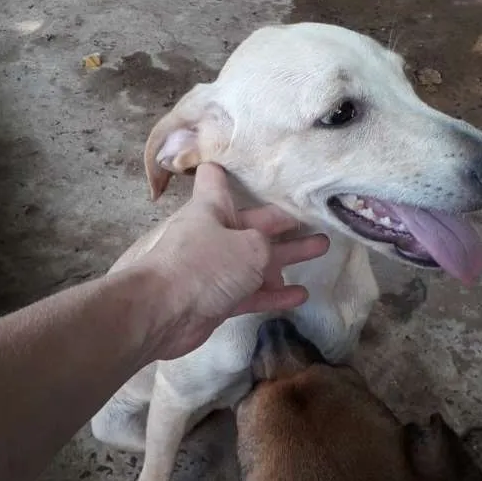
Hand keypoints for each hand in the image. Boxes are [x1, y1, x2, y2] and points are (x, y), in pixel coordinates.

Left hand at [137, 163, 328, 359]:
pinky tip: (300, 295)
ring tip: (320, 250)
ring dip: (287, 257)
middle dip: (285, 221)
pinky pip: (251, 292)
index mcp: (212, 208)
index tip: (255, 168)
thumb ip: (268, 245)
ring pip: (256, 260)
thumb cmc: (204, 265)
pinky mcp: (217, 299)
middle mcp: (213, 233)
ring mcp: (215, 268)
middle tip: (317, 218)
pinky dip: (273, 294)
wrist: (161, 312)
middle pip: (254, 223)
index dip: (233, 169)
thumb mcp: (250, 246)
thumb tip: (268, 255)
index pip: (217, 177)